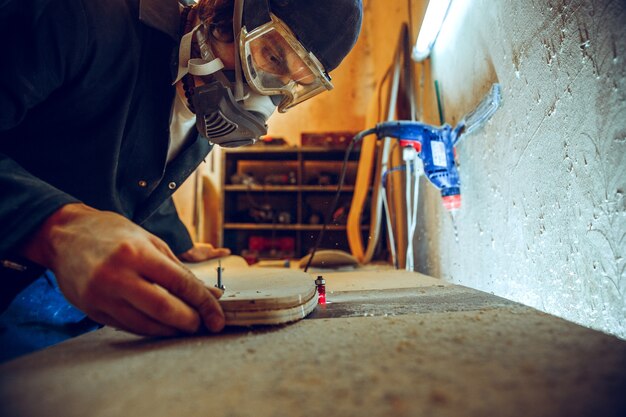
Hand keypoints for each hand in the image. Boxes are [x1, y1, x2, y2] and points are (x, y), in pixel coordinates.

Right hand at [20, 203, 224, 336]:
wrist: (64, 235)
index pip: (180, 283)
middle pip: (164, 309)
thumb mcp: (150, 241)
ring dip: (171, 330)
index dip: (204, 303)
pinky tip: (162, 326)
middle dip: (190, 321)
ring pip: (146, 324)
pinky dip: (149, 329)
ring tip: (186, 326)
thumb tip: (211, 295)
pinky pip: (128, 326)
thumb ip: (180, 270)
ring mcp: (102, 295)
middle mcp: (118, 275)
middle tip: (203, 324)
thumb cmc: (112, 233)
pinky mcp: (91, 309)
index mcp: (137, 252)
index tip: (217, 317)